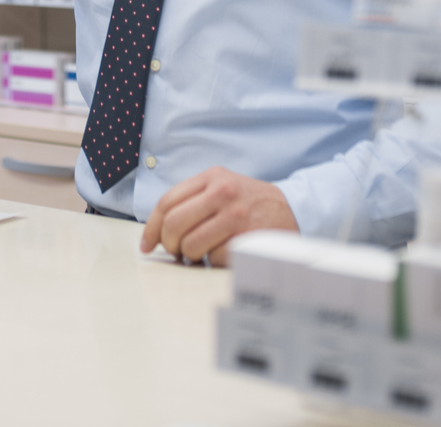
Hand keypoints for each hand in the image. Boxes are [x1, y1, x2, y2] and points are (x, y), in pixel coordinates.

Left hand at [140, 166, 298, 265]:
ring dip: (190, 256)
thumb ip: (192, 200)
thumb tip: (158, 231)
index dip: (152, 228)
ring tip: (200, 254)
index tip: (147, 245)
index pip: (167, 202)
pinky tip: (221, 255)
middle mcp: (222, 193)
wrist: (293, 208)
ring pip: (190, 245)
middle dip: (169, 245)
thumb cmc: (249, 202)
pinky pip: (213, 258)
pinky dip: (213, 262)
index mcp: (211, 178)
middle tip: (175, 252)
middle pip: (174, 225)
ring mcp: (236, 216)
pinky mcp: (247, 238)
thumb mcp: (222, 187)